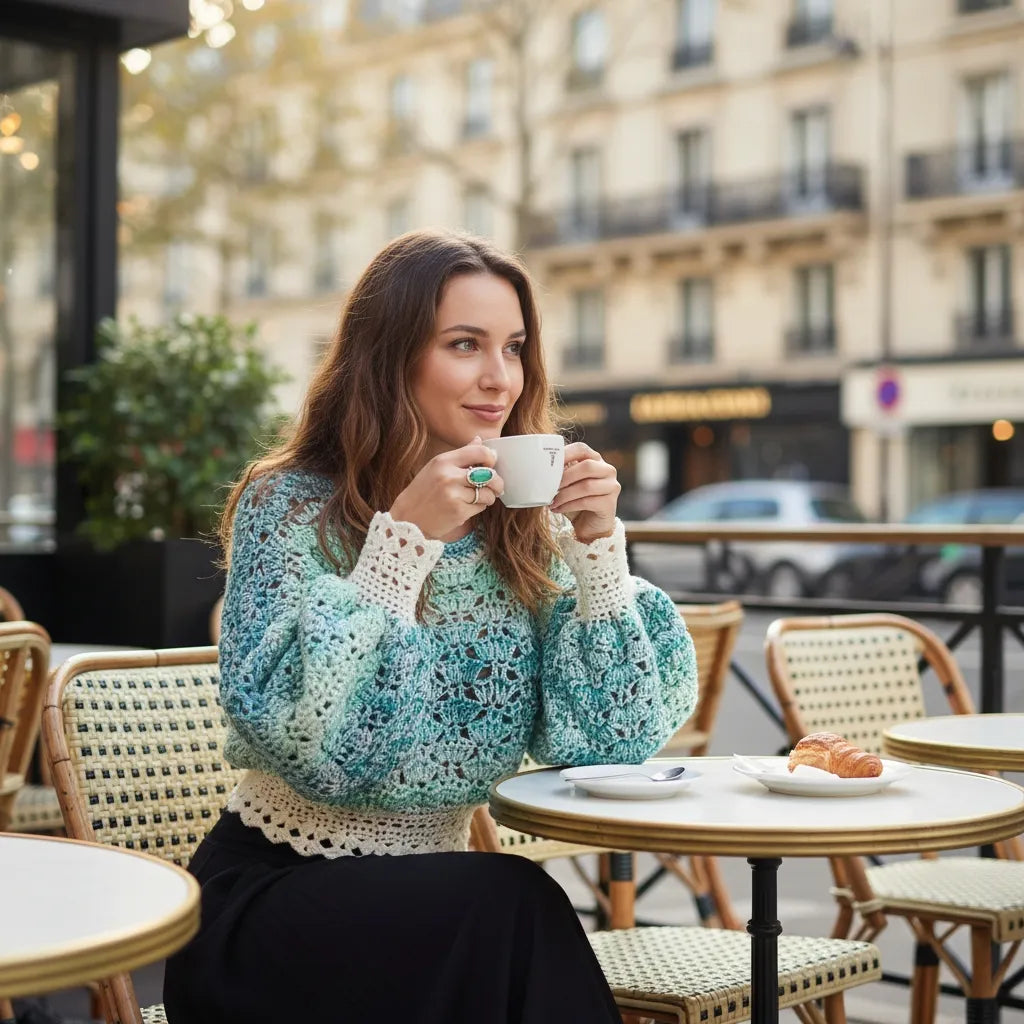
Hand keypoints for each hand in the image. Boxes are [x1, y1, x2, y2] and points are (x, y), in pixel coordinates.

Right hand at [389, 436, 503, 539]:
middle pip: (490, 474)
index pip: (480, 452)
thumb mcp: (436, 467)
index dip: (491, 458)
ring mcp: (454, 495)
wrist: (408, 518)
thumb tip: (479, 440)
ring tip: (476, 498)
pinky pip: (481, 507)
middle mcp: (449, 476)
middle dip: (497, 482)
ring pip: (488, 493)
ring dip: (487, 497)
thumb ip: (460, 454)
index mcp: (444, 461)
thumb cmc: (423, 492)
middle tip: (496, 486)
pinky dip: (478, 507)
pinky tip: (467, 507)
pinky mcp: (458, 512)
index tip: (491, 464)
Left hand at [550, 442, 619, 542]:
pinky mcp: (609, 504)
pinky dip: (568, 505)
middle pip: (587, 466)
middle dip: (565, 477)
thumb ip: (560, 473)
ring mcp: (611, 487)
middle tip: (549, 486)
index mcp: (595, 460)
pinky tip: (558, 509)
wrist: (589, 525)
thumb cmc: (575, 500)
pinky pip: (587, 502)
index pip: (582, 449)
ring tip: (551, 501)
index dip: (565, 454)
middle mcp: (607, 470)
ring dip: (564, 494)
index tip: (548, 464)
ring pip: (586, 486)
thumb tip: (541, 469)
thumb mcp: (566, 483)